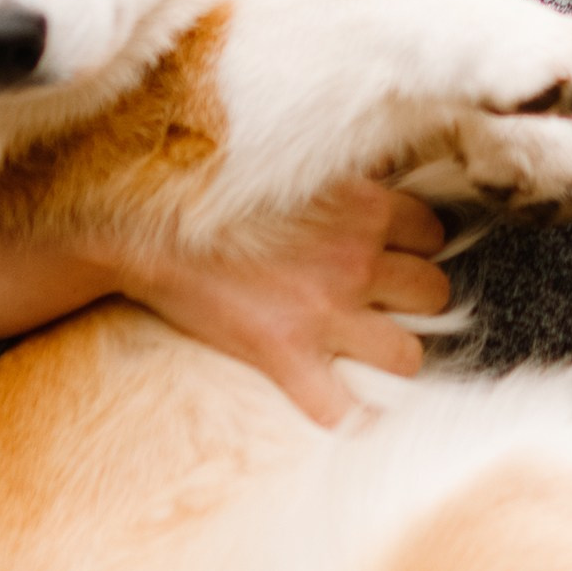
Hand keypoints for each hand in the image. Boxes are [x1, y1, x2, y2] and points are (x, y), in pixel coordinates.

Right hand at [0, 176, 449, 425]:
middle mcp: (354, 257)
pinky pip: (343, 410)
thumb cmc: (207, 182)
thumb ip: (338, 165)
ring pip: (409, 354)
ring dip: (393, 356)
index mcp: (361, 204)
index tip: (395, 253)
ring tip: (368, 354)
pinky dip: (348, 418)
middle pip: (435, 293)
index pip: (434, 233)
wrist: (136, 220)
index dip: (418, 247)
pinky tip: (343, 413)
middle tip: (384, 303)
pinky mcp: (284, 354)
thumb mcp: (287, 154)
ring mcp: (324, 311)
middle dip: (415, 302)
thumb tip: (374, 153)